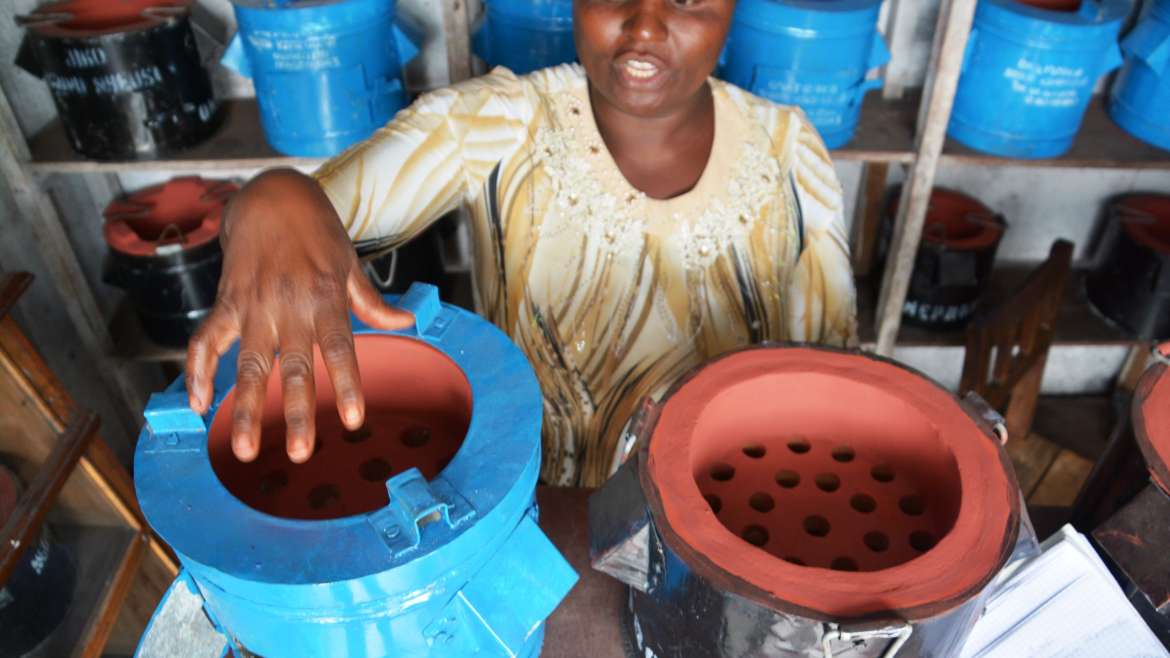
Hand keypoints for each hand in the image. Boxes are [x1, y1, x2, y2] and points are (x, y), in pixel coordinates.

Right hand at [185, 169, 413, 463]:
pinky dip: (197, 372)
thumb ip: (371, 301)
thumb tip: (406, 322)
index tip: (352, 419)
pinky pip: (206, 341)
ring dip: (245, 409)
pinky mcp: (226, 302)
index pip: (339, 349)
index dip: (345, 384)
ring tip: (245, 450)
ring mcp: (253, 307)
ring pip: (248, 366)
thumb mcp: (350, 263)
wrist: (271, 195)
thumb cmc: (316, 231)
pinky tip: (198, 405)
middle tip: (300, 454)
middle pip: (293, 368)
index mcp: (324, 299)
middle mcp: (288, 307)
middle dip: (295, 413)